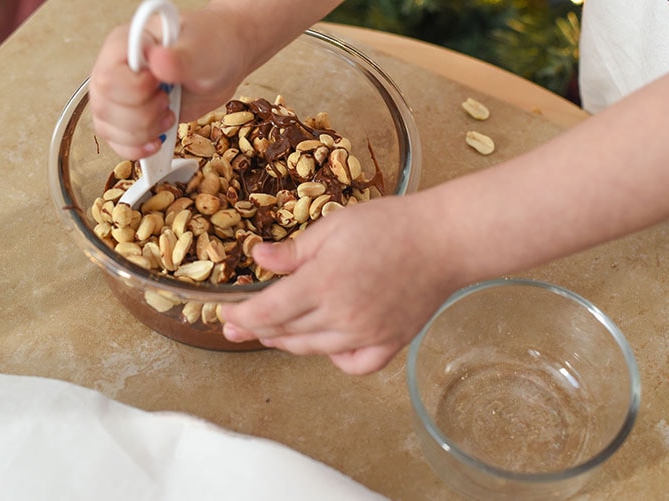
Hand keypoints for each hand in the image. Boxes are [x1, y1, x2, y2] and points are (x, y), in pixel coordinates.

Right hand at [89, 8, 246, 159]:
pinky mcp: (129, 116)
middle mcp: (115, 69)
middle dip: (144, 116)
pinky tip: (157, 141)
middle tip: (169, 101)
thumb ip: (180, 58)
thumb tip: (158, 60)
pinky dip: (136, 148)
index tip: (163, 84)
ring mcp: (119, 95)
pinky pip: (115, 141)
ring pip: (107, 128)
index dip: (136, 91)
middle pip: (105, 107)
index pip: (107, 79)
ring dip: (143, 133)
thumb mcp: (202, 51)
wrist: (222, 63)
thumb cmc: (211, 47)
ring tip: (168, 116)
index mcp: (125, 45)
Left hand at [221, 194, 457, 374]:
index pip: (268, 311)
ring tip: (271, 335)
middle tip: (236, 327)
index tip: (225, 315)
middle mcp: (341, 316)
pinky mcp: (390, 342)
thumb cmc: (391, 225)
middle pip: (285, 332)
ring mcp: (366, 334)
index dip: (241, 316)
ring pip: (312, 349)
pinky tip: (327, 345)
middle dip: (255, 329)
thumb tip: (257, 259)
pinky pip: (354, 364)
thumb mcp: (335, 226)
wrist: (444, 240)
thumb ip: (294, 250)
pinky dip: (335, 359)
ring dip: (286, 343)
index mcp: (323, 283)